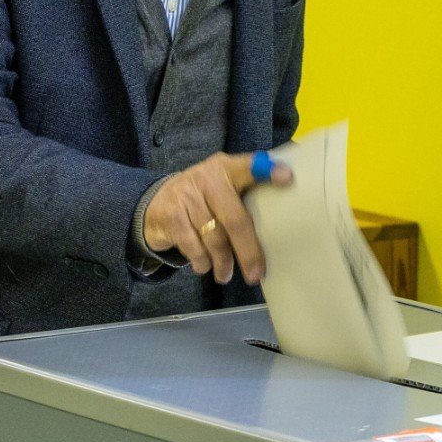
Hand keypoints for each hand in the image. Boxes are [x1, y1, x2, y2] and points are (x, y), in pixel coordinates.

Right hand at [141, 151, 291, 284]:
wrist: (154, 203)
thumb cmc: (202, 200)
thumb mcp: (221, 188)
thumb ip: (245, 196)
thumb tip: (281, 228)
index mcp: (227, 168)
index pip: (249, 166)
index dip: (267, 171)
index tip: (286, 178)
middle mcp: (207, 178)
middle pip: (235, 219)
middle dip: (248, 251)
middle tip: (256, 274)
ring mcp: (187, 196)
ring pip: (214, 238)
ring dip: (222, 262)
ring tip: (225, 274)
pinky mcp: (171, 214)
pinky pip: (193, 246)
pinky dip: (201, 261)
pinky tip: (204, 266)